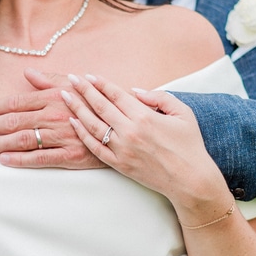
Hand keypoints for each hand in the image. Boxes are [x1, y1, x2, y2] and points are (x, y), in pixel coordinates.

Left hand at [0, 68, 104, 168]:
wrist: (126, 124)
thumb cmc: (98, 103)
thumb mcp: (76, 85)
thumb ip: (50, 80)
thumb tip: (29, 73)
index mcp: (53, 97)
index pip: (17, 102)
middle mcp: (54, 115)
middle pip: (14, 121)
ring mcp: (62, 135)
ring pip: (23, 140)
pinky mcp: (71, 155)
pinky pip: (41, 158)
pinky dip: (21, 159)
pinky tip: (4, 159)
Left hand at [62, 73, 226, 204]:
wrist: (189, 179)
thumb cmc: (189, 145)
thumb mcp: (183, 113)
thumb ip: (160, 97)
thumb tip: (135, 91)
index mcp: (145, 116)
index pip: (116, 95)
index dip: (101, 83)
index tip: (88, 75)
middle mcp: (130, 131)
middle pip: (100, 106)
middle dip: (84, 90)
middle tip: (71, 79)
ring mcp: (122, 149)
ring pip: (93, 125)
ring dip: (77, 109)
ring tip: (66, 96)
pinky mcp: (119, 164)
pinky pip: (95, 147)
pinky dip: (83, 134)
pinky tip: (74, 123)